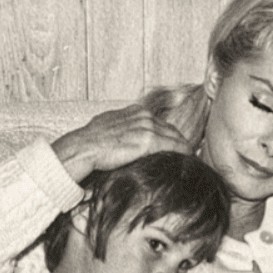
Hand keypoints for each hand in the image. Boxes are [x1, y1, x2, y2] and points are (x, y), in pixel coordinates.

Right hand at [52, 105, 191, 182]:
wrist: (82, 148)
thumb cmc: (92, 142)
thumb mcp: (111, 127)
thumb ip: (126, 128)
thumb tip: (133, 139)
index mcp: (136, 111)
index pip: (162, 124)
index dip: (172, 137)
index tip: (178, 148)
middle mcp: (144, 116)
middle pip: (172, 131)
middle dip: (180, 144)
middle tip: (189, 156)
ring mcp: (146, 126)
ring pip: (175, 138)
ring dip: (184, 150)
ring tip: (190, 161)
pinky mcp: (148, 140)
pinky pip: (174, 147)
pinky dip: (183, 154)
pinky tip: (188, 161)